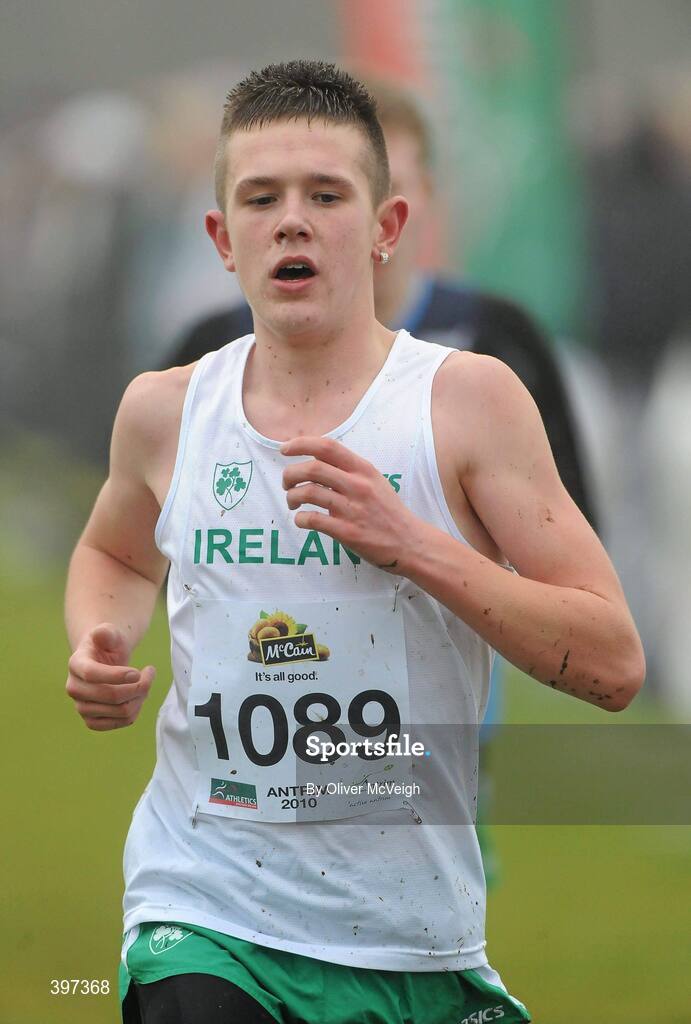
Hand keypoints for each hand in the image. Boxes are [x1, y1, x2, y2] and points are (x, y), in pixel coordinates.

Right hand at [66, 623, 155, 730]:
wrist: (103, 661)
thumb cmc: (107, 646)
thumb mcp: (109, 633)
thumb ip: (107, 632)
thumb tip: (100, 634)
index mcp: (76, 664)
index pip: (92, 674)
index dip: (117, 675)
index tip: (137, 671)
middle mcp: (74, 688)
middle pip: (112, 696)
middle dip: (139, 685)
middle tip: (150, 672)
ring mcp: (82, 707)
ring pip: (121, 711)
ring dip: (141, 697)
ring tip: (146, 682)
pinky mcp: (93, 721)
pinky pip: (121, 722)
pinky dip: (136, 710)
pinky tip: (139, 696)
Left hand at [280, 436, 422, 573]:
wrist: (410, 543)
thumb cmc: (388, 511)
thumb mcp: (375, 481)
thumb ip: (350, 470)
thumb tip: (316, 460)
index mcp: (363, 469)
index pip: (328, 447)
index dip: (301, 444)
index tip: (285, 449)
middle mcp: (358, 485)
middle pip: (312, 469)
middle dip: (290, 474)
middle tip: (286, 483)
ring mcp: (352, 509)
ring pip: (308, 493)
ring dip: (292, 497)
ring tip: (293, 503)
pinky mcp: (348, 532)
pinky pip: (313, 520)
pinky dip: (300, 519)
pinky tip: (303, 520)